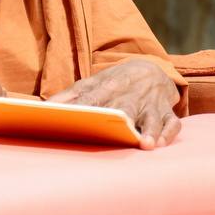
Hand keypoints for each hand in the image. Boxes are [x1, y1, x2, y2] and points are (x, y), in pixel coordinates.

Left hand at [49, 59, 180, 148]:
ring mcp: (151, 104)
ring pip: (152, 117)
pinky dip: (168, 133)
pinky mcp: (167, 112)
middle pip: (126, 107)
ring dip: (150, 130)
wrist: (149, 69)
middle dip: (122, 118)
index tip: (77, 120)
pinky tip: (160, 145)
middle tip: (117, 131)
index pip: (96, 98)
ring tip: (146, 144)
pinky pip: (172, 123)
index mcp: (109, 86)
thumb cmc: (114, 83)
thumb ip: (69, 95)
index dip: (87, 109)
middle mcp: (131, 95)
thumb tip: (43, 108)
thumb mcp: (91, 82)